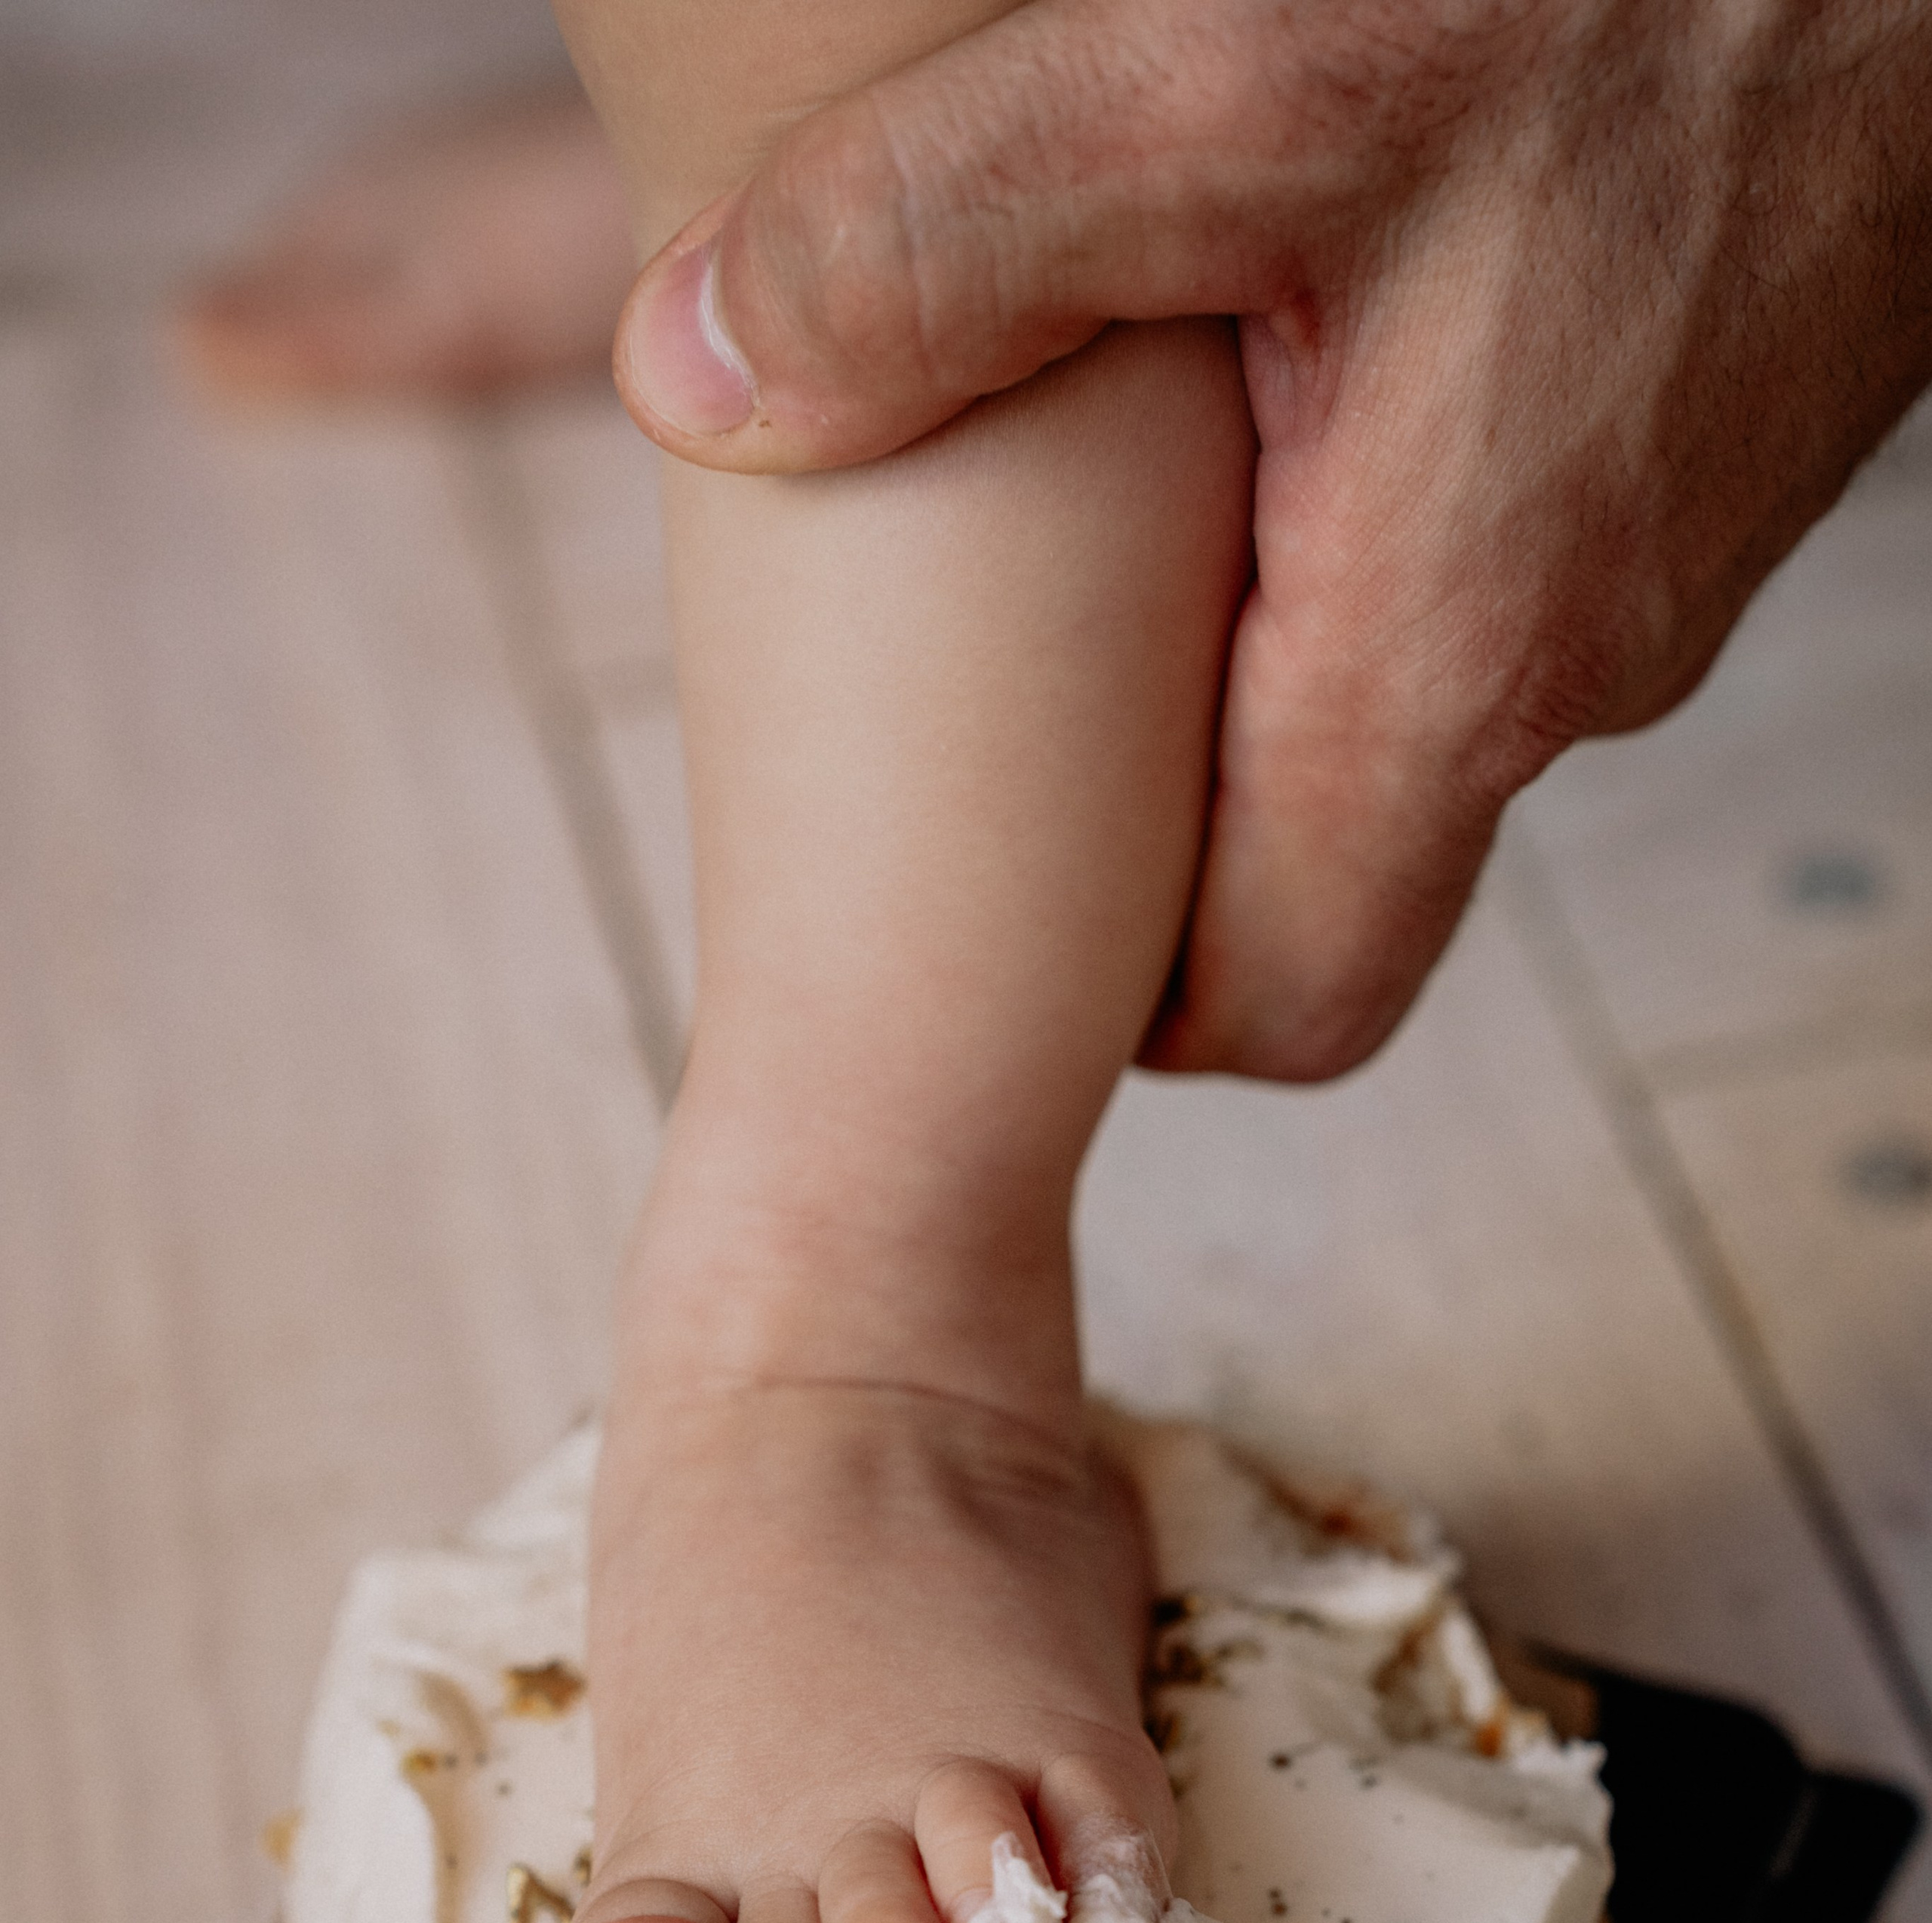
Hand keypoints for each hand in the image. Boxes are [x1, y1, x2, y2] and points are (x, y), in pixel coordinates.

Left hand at [608, 0, 1931, 1080]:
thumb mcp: (1223, 76)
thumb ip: (935, 244)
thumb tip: (691, 376)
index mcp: (1450, 660)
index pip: (1277, 1007)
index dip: (1127, 996)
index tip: (1018, 890)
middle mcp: (1579, 664)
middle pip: (1335, 881)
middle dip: (1174, 828)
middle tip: (1032, 691)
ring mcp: (1659, 568)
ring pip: (1416, 723)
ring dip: (1273, 662)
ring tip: (1152, 513)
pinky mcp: (1701, 454)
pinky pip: (1503, 583)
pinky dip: (1384, 536)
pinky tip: (1316, 367)